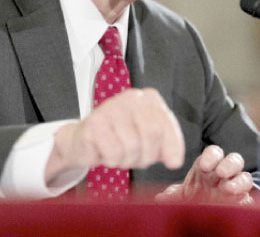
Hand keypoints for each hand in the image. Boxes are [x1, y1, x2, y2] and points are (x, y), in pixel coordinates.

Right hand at [45, 88, 184, 183]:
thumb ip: (167, 146)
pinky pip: (114, 153)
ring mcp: (110, 108)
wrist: (84, 141)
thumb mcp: (149, 141)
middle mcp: (130, 97)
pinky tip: (105, 152)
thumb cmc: (120, 139)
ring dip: (127, 160)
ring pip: (133, 146)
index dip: (172, 148)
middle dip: (147, 155)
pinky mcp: (94, 123)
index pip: (167, 125)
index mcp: (148, 98)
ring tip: (118, 153)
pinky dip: (112, 160)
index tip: (172, 161)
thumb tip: (174, 162)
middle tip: (136, 158)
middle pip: (152, 133)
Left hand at [155, 145, 253, 204]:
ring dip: (240, 181)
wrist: (201, 217)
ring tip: (229, 188)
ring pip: (245, 177)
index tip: (204, 167)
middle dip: (229, 164)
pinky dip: (247, 198)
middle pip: (233, 160)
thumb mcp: (180, 197)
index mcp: (209, 167)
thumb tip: (160, 197)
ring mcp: (235, 187)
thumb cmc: (192, 201)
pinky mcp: (243, 202)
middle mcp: (224, 174)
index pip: (214, 153)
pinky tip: (240, 202)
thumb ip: (172, 195)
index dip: (211, 156)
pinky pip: (251, 197)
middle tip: (221, 173)